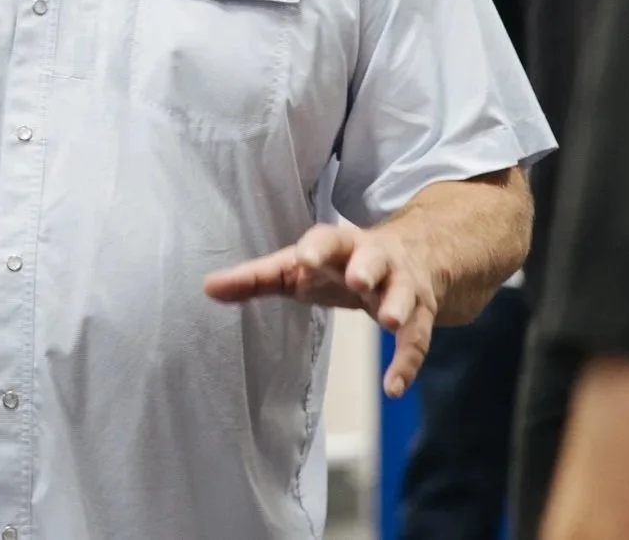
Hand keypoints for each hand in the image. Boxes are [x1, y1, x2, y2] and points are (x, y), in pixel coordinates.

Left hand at [203, 222, 438, 397]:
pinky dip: (408, 363)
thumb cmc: (341, 264)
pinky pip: (417, 338)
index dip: (317, 248)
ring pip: (404, 294)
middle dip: (367, 267)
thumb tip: (207, 287)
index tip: (303, 258)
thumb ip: (257, 278)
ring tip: (389, 321)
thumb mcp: (301, 267)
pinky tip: (394, 388)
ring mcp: (401, 285)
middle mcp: (375, 259)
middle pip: (374, 258)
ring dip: (398, 306)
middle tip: (358, 280)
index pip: (328, 240)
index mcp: (340, 246)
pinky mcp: (421, 313)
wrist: (413, 253)